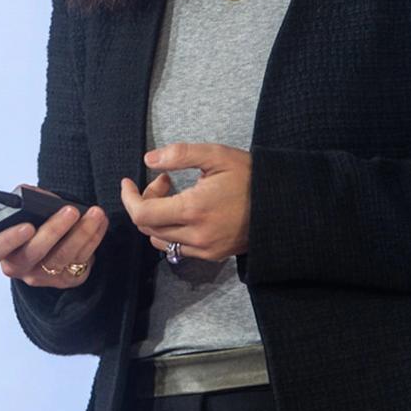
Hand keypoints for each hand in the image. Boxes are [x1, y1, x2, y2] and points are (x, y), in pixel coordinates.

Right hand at [0, 201, 109, 287]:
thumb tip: (35, 196)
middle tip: (71, 211)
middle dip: (54, 230)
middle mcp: (17, 267)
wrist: (50, 240)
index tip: (27, 226)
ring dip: (82, 233)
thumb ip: (25, 203)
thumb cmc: (32, 220)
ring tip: (95, 213)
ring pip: (62, 257)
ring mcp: (41, 277)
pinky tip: (100, 223)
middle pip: (33, 254)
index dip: (8, 240)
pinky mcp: (64, 280)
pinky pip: (80, 261)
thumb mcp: (23, 210)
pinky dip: (93, 239)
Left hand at [121, 143, 252, 261]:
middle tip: (164, 181)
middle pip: (147, 227)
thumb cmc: (251, 177)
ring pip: (160, 239)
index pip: (143, 213)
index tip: (128, 182)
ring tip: (175, 196)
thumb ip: (180, 154)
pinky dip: (170, 231)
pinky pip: (177, 248)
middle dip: (146, 201)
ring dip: (157, 218)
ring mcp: (204, 249)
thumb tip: (148, 160)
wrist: (283, 205)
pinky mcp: (212, 255)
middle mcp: (196, 235)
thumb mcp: (217, 156)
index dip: (128, 197)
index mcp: (194, 210)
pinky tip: (186, 212)